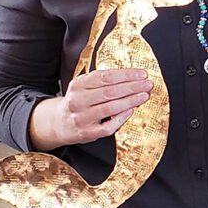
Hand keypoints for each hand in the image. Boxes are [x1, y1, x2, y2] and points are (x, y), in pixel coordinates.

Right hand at [29, 68, 152, 150]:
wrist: (59, 122)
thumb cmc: (79, 101)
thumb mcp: (84, 86)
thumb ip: (103, 80)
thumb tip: (132, 76)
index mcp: (78, 85)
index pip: (106, 76)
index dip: (126, 74)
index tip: (142, 73)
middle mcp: (78, 100)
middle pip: (110, 91)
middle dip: (132, 87)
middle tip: (148, 84)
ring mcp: (81, 118)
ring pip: (111, 108)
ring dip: (131, 101)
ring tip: (144, 95)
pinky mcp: (86, 133)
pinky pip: (108, 127)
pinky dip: (121, 118)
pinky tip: (131, 111)